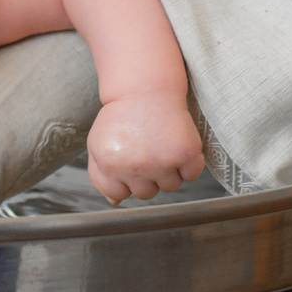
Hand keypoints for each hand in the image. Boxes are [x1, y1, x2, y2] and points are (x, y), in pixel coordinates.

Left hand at [86, 92, 204, 202]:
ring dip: (169, 171)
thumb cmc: (122, 116)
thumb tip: (115, 202)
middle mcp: (135, 166)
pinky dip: (190, 165)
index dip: (125, 179)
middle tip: (147, 150)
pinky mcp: (184, 152)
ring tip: (162, 145)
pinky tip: (178, 146)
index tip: (129, 161)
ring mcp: (161, 161)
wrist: (145, 89)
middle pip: (147, 193)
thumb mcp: (99, 144)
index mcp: (110, 164)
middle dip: (147, 176)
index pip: (120, 194)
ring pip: (170, 186)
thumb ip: (101, 176)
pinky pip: (192, 175)